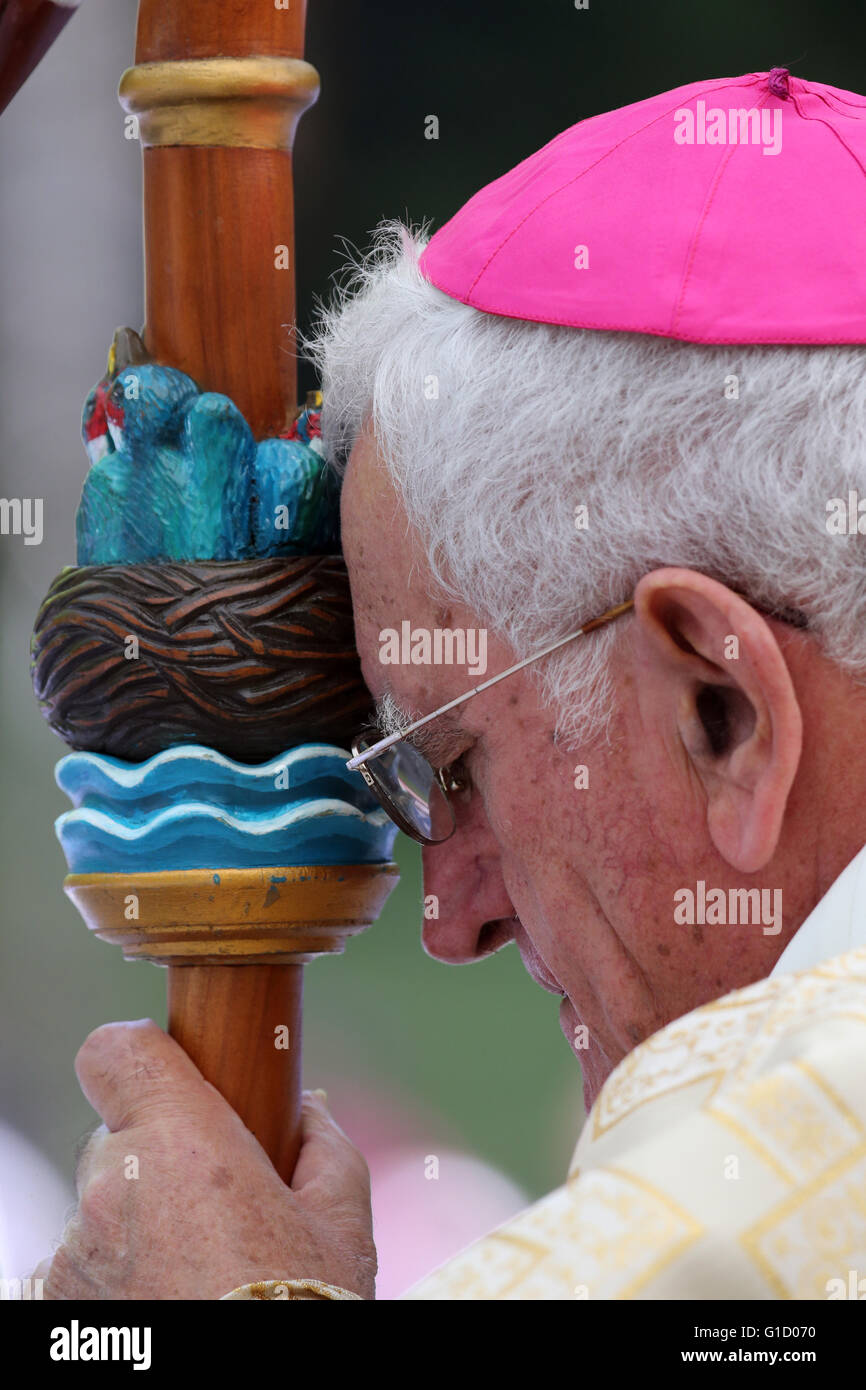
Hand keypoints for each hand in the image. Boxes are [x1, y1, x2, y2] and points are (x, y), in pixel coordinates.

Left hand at [37, 1019, 376, 1299]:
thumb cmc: (305, 1311)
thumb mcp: (342, 1226)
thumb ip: (323, 1146)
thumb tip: (308, 1111)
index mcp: (182, 1142)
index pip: (114, 1050)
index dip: (139, 1056)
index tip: (169, 1080)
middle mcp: (111, 1187)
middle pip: (116, 1137)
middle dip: (158, 1161)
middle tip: (213, 1208)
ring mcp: (72, 1255)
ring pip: (99, 1208)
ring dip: (135, 1226)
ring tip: (196, 1275)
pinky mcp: (51, 1309)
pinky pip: (80, 1267)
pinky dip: (114, 1279)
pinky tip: (168, 1304)